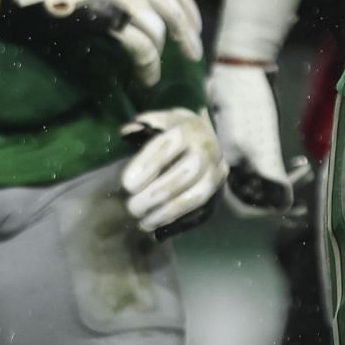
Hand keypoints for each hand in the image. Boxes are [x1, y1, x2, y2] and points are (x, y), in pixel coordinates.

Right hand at [0, 0, 203, 87]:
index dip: (189, 9)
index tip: (195, 26)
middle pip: (175, 10)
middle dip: (187, 35)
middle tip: (194, 54)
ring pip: (159, 32)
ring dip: (160, 56)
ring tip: (155, 74)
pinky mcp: (115, 19)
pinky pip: (142, 46)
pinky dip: (148, 64)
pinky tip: (146, 75)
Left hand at [120, 108, 225, 239]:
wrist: (202, 139)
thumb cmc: (170, 132)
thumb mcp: (157, 121)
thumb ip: (142, 126)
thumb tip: (126, 133)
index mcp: (190, 126)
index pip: (171, 144)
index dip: (148, 164)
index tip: (127, 184)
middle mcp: (208, 147)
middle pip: (187, 172)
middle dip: (157, 193)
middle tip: (131, 207)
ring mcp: (217, 169)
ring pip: (197, 194)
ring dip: (167, 211)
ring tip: (142, 221)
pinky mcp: (218, 188)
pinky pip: (199, 207)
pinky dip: (175, 217)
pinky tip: (154, 223)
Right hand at [211, 62, 312, 217]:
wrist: (243, 64)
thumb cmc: (248, 102)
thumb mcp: (259, 143)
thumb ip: (270, 174)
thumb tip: (285, 204)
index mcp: (225, 167)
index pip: (243, 204)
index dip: (266, 210)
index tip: (290, 207)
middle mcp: (230, 162)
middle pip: (255, 193)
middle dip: (280, 196)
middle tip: (304, 192)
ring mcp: (240, 149)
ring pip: (263, 177)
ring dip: (286, 181)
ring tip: (306, 171)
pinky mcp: (252, 137)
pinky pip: (268, 162)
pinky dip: (284, 167)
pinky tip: (299, 160)